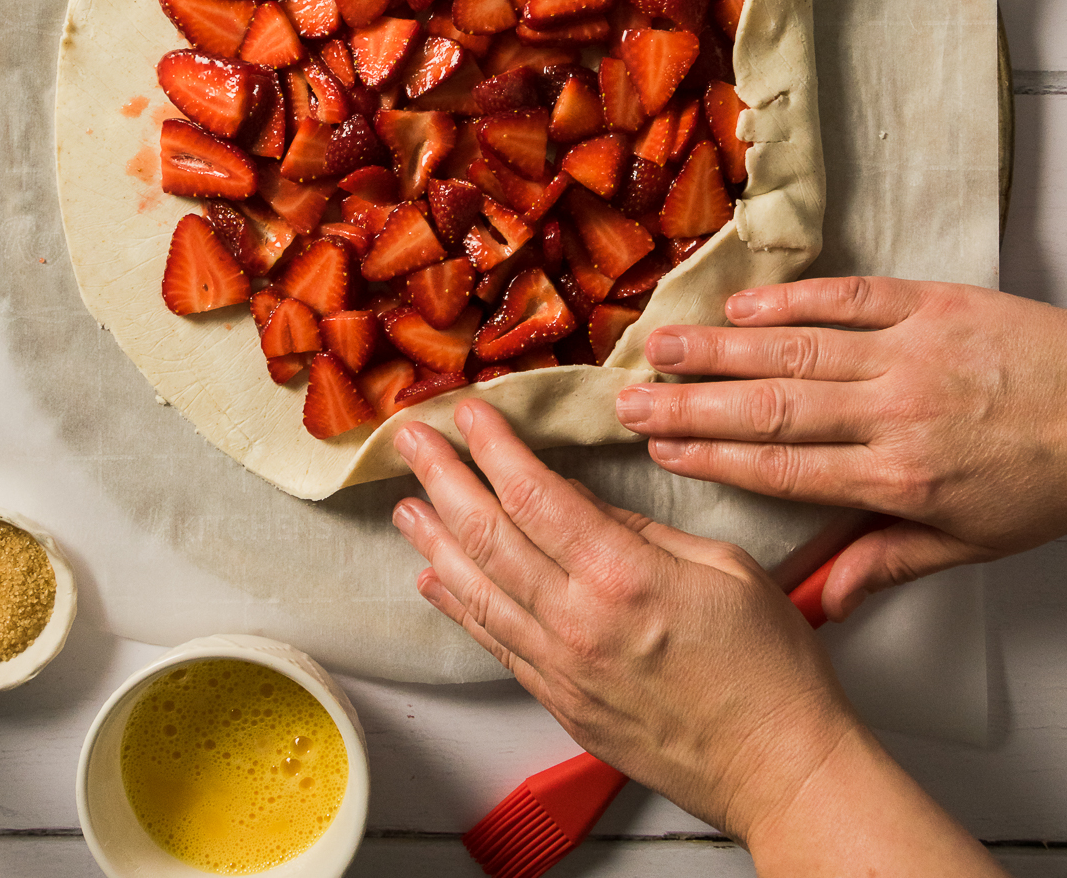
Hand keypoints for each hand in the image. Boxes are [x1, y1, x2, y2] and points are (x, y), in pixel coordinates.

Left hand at [390, 398, 857, 839]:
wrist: (777, 769)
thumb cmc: (768, 669)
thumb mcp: (723, 567)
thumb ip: (643, 530)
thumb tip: (584, 501)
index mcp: (624, 577)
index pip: (536, 495)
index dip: (494, 448)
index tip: (468, 414)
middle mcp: (579, 622)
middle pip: (490, 536)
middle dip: (443, 480)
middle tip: (410, 442)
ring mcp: (562, 668)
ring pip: (478, 590)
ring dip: (434, 541)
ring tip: (404, 505)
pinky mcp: (560, 702)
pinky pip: (494, 643)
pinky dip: (458, 607)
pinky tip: (435, 580)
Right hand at [620, 276, 1066, 619]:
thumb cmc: (1048, 479)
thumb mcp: (969, 542)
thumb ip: (885, 561)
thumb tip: (818, 598)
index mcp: (900, 477)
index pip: (784, 468)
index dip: (713, 458)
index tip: (661, 449)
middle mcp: (893, 412)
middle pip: (770, 409)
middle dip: (690, 405)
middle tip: (629, 398)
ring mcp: (910, 352)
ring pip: (795, 351)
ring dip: (720, 349)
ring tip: (662, 346)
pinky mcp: (931, 304)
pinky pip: (848, 298)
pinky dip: (791, 300)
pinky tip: (742, 305)